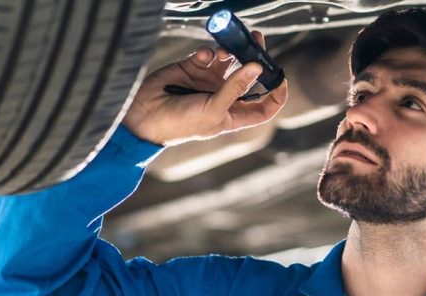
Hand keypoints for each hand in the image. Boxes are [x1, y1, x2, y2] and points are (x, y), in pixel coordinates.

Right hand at [122, 31, 287, 145]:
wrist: (145, 116)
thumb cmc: (181, 124)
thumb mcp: (213, 109)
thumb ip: (235, 87)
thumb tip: (257, 66)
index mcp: (233, 115)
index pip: (264, 106)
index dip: (276, 93)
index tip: (280, 76)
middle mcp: (224, 97)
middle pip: (249, 76)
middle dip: (255, 59)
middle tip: (258, 41)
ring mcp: (209, 82)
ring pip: (229, 60)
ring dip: (231, 52)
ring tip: (226, 48)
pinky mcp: (193, 68)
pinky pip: (208, 54)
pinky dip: (209, 52)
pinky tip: (204, 55)